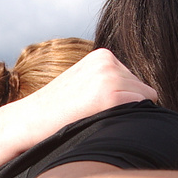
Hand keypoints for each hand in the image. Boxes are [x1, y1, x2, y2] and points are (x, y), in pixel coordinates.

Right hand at [0, 49, 156, 147]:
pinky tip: (103, 122)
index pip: (135, 80)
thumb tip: (148, 95)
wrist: (29, 119)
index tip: (97, 108)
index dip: (123, 99)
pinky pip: (142, 108)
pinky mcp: (110, 95)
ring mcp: (109, 76)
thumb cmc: (57, 109)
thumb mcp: (83, 84)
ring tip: (97, 118)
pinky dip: (130, 120)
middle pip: (144, 89)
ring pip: (145, 100)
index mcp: (102, 55)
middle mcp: (108, 61)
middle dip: (128, 105)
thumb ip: (109, 81)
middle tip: (97, 116)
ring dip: (128, 113)